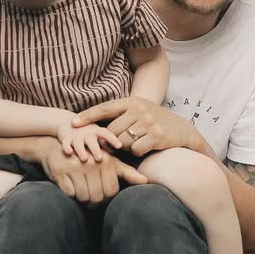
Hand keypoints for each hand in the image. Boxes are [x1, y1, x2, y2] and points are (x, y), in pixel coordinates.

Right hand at [38, 139, 144, 205]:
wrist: (59, 148)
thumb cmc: (90, 159)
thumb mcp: (110, 163)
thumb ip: (127, 172)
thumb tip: (146, 180)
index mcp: (105, 161)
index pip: (111, 191)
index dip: (107, 198)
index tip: (103, 196)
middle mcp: (91, 163)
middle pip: (97, 196)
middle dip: (95, 202)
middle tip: (92, 201)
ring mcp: (74, 167)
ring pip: (83, 196)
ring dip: (83, 200)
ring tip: (83, 197)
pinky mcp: (60, 171)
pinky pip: (69, 193)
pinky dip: (71, 195)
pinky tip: (72, 190)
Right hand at [57, 120, 122, 162]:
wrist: (69, 124)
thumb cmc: (91, 138)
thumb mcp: (101, 140)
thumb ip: (111, 151)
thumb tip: (130, 169)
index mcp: (99, 133)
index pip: (107, 135)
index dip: (113, 140)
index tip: (119, 146)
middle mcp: (88, 134)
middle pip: (93, 141)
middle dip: (96, 149)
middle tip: (99, 158)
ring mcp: (76, 136)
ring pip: (79, 143)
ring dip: (82, 150)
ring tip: (84, 159)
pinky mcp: (66, 138)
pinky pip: (65, 143)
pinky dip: (66, 147)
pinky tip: (68, 152)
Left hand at [72, 97, 199, 157]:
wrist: (182, 129)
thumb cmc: (153, 122)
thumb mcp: (137, 112)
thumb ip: (118, 116)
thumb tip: (92, 127)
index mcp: (132, 102)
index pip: (104, 108)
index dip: (87, 116)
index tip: (72, 124)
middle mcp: (140, 109)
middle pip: (112, 131)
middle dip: (112, 140)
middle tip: (117, 144)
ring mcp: (149, 122)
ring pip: (123, 142)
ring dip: (125, 147)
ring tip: (135, 142)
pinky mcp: (157, 136)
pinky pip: (136, 149)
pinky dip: (137, 151)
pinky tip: (145, 147)